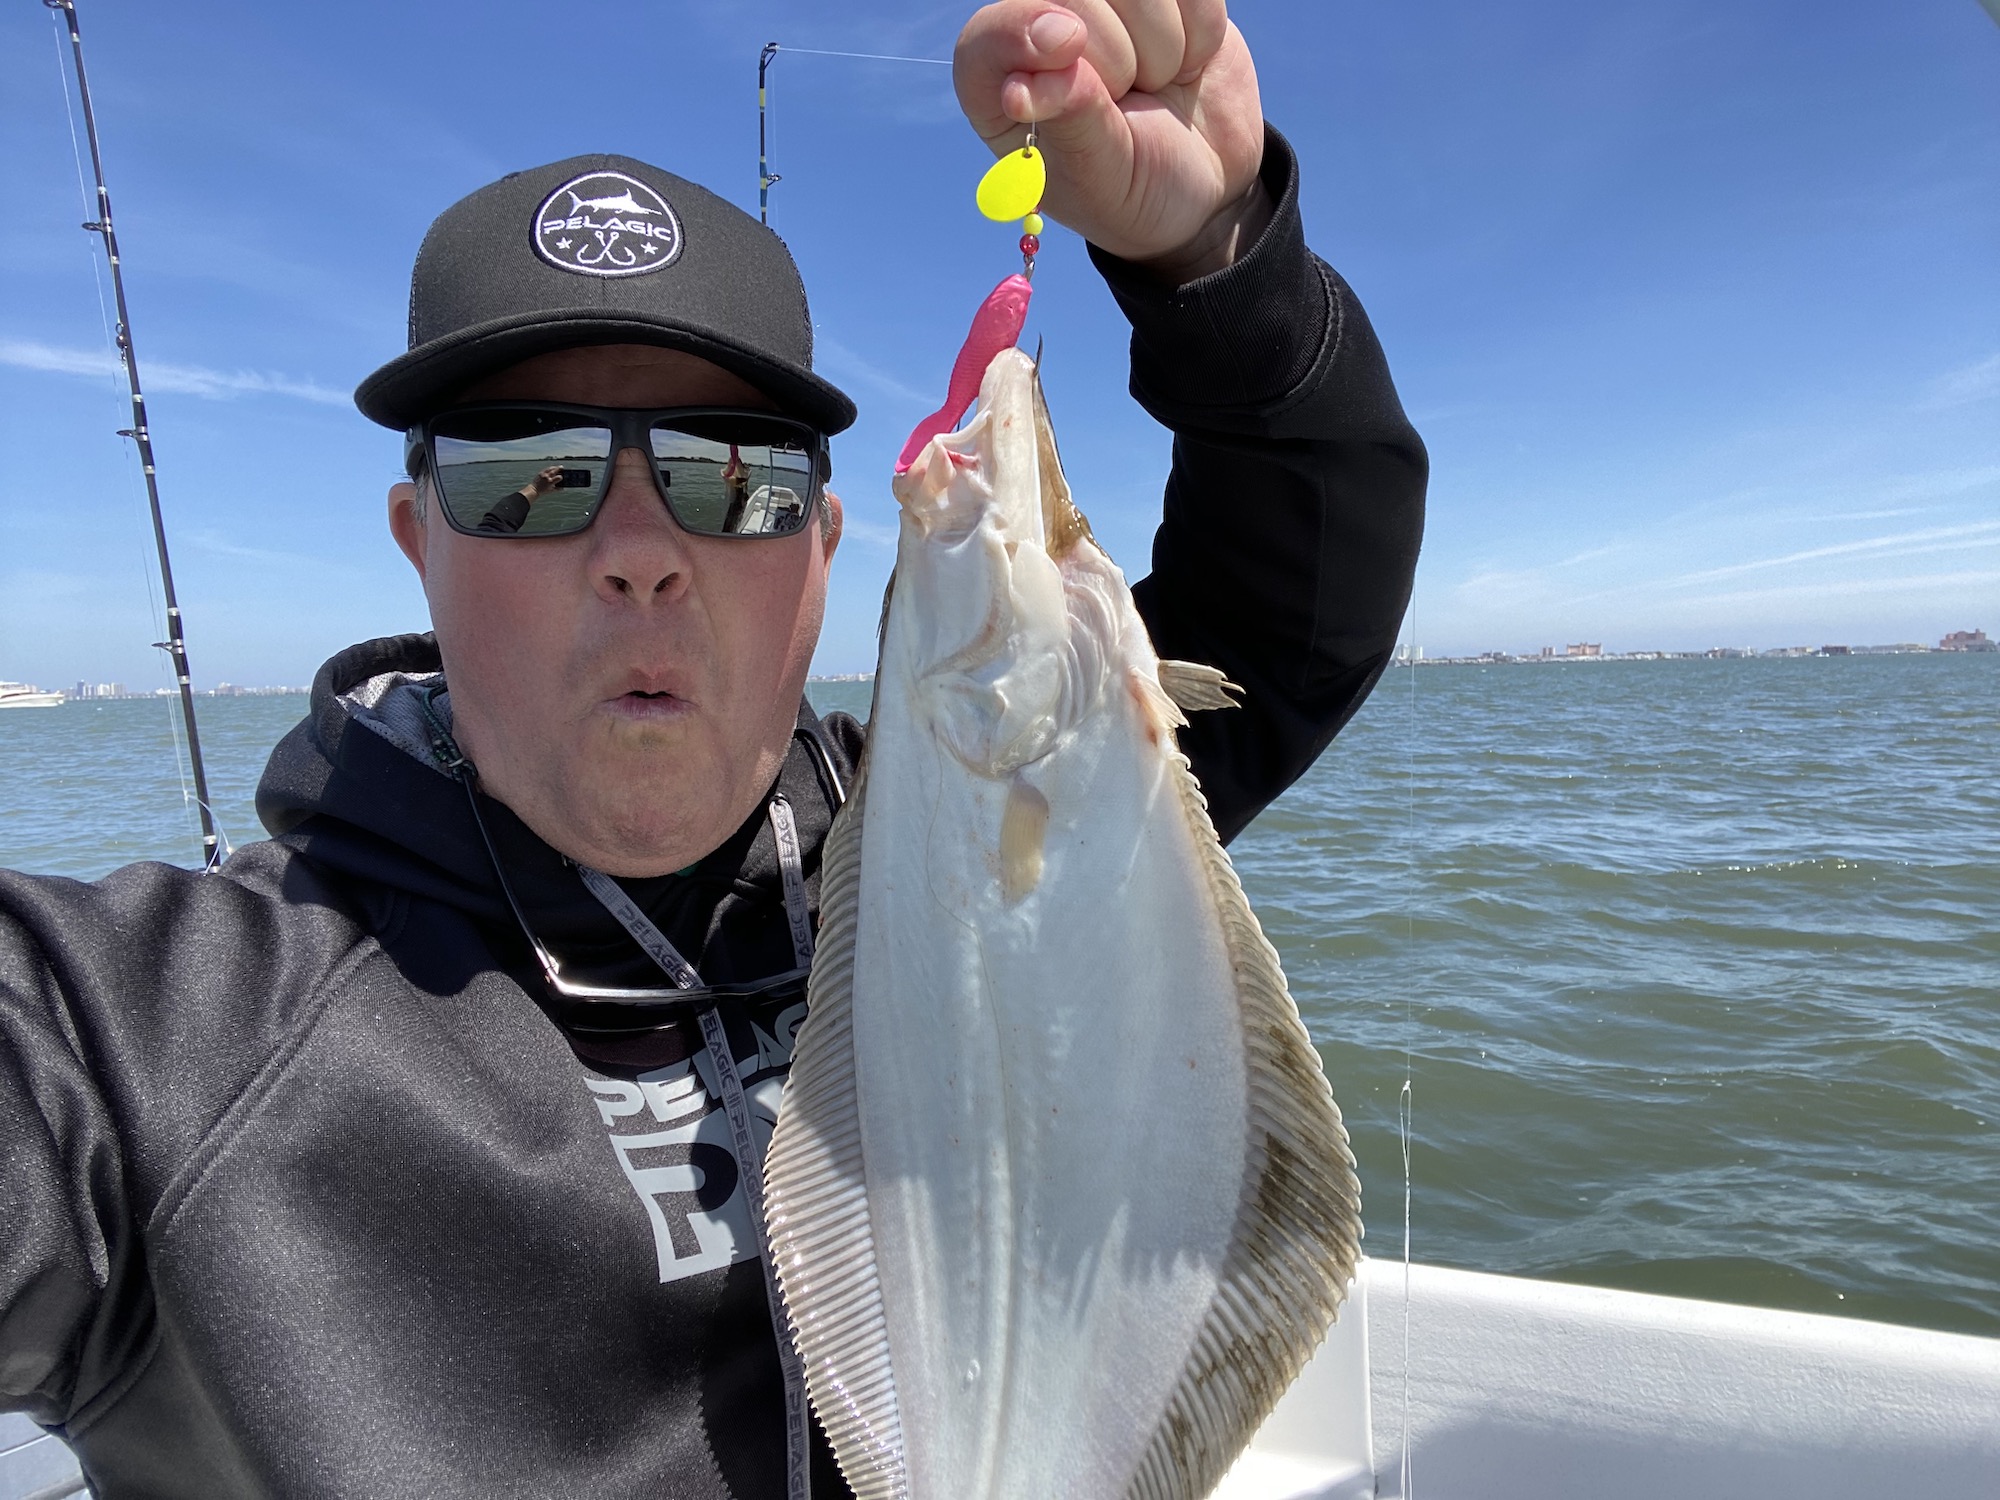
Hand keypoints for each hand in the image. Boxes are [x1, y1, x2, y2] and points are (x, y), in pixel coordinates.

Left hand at [528, 465, 565, 499]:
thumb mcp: (551, 491)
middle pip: (554, 471)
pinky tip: (552, 468)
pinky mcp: (540, 473)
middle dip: (559, 468)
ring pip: (550, 468)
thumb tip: (563, 488)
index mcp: (550, 482)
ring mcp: (543, 474)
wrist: (534, 489)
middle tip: (562, 467)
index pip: (558, 477)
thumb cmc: (543, 491)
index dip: (561, 477)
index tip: (561, 477)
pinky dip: (550, 468)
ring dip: (554, 467)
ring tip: (557, 467)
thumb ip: (558, 489)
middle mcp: (547, 477)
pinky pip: (546, 469)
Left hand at [954, 0, 1270, 280]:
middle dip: (1117, 56)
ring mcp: (1102, 6)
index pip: (987, 38)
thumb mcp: (1101, 176)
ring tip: (1155, 85)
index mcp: (1000, 89)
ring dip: (1163, 45)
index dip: (1024, 32)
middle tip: (1128, 102)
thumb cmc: (1138, 189)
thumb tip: (1024, 85)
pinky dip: (1200, 30)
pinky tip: (1184, 62)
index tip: (1070, 48)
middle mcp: (1040, 33)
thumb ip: (1069, 122)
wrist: (1212, 183)